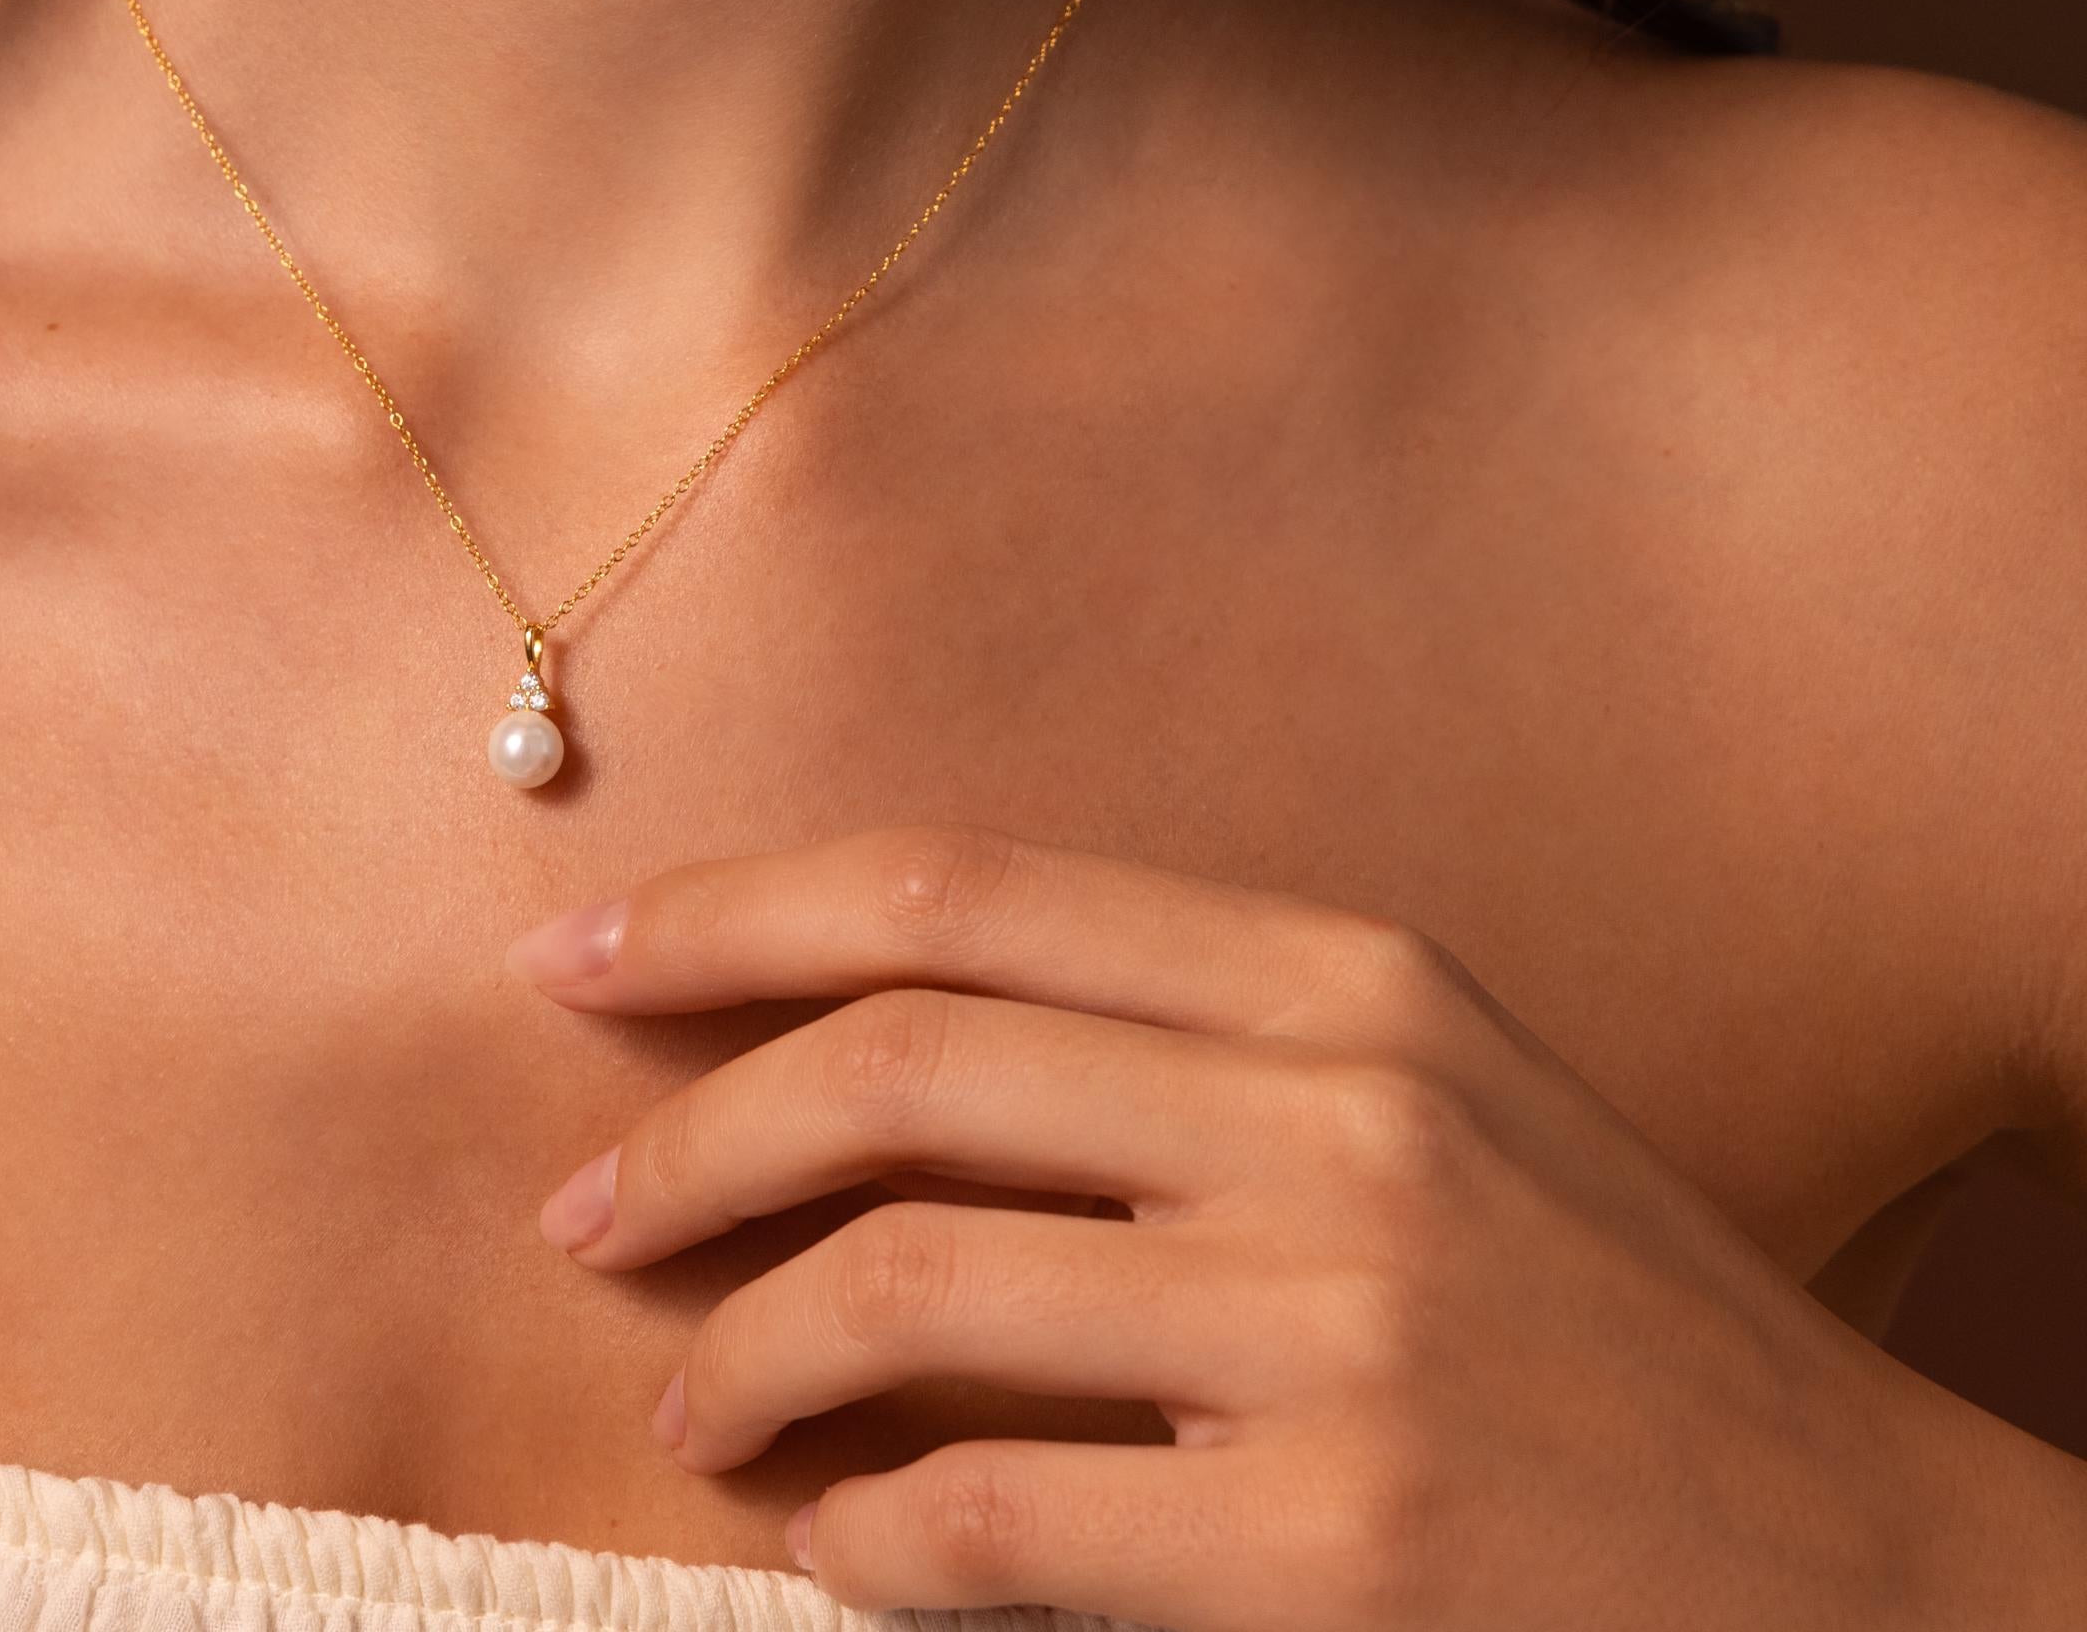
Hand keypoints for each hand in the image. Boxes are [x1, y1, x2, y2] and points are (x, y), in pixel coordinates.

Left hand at [505, 824, 2023, 1631]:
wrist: (1881, 1584)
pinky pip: (986, 1518)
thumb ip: (1185, 1049)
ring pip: (905, 1281)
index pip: (958, 894)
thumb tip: (878, 1046)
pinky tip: (832, 1547)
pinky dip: (861, 1535)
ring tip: (684, 1398)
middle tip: (576, 1209)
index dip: (737, 916)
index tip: (583, 959)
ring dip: (740, 1349)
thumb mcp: (1431, 1107)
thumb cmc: (1615, 1337)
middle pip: (899, 1061)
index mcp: (1343, 977)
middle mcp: (1334, 1113)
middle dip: (686, 1129)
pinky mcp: (1335, 1545)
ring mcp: (1339, 1327)